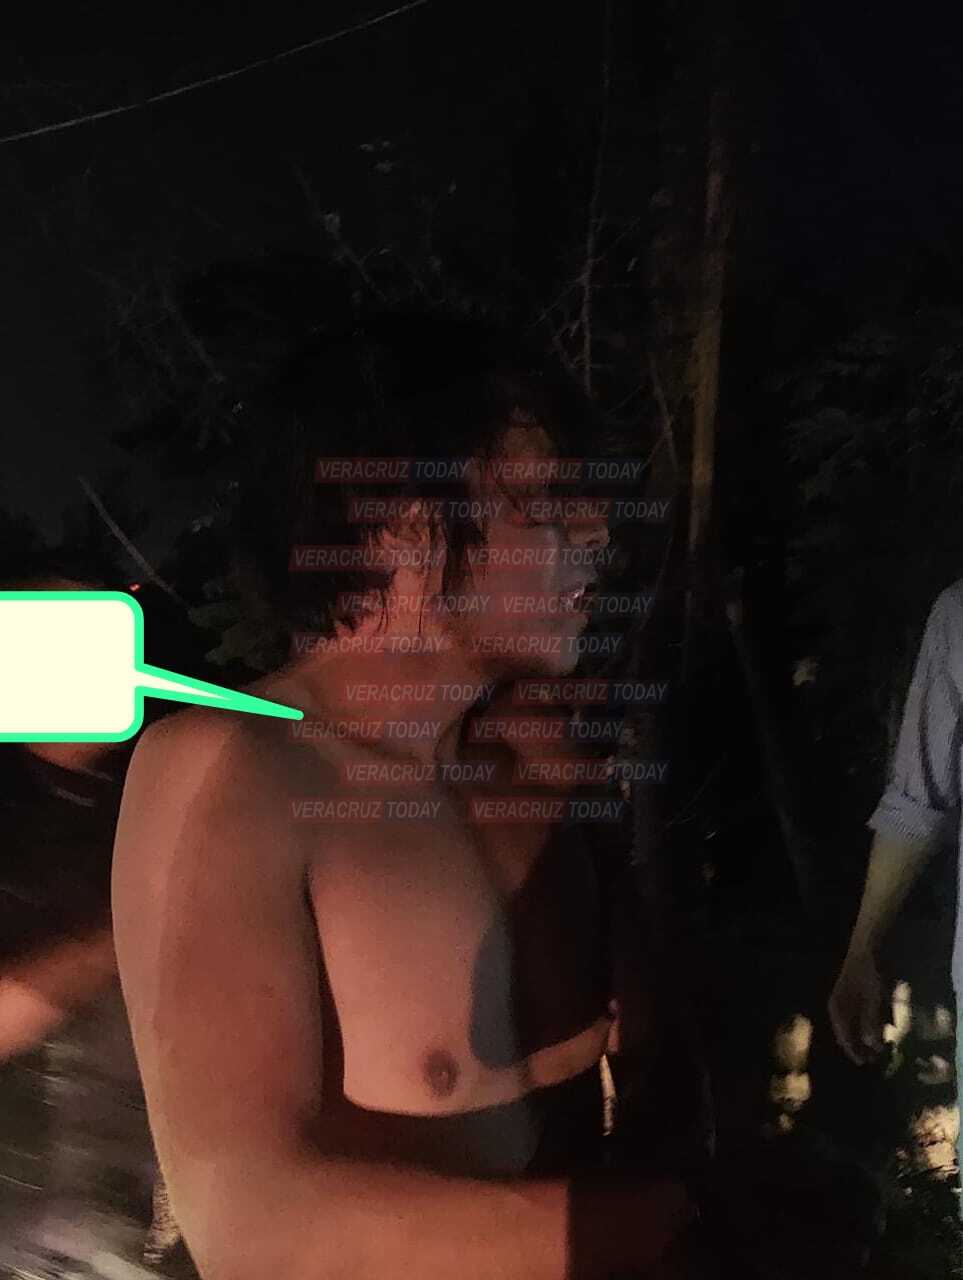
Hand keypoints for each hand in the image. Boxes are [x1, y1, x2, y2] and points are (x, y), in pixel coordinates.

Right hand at [828, 946, 885, 1064]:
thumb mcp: (873, 998)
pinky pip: (861, 1015)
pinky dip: (871, 1023)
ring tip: (881, 1045)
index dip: (854, 1051)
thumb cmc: (868, 973)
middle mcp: (839, 1007)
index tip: (865, 1063)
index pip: (844, 1037)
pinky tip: (883, 1025)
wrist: (868, 948)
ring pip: (856, 1024)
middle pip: (849, 1032)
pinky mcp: (855, 995)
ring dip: (866, 1035)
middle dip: (861, 1046)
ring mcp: (846, 1001)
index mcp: (837, 1009)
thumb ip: (872, 1022)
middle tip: (875, 1058)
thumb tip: (874, 1048)